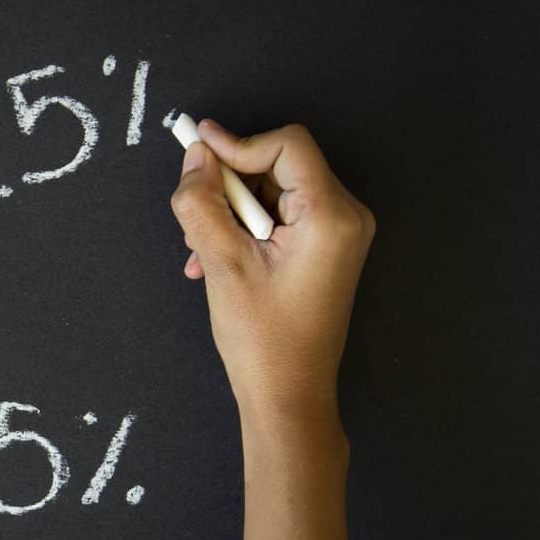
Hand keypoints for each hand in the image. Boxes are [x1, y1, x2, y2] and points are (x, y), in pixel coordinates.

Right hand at [170, 121, 374, 424]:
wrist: (288, 395)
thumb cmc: (263, 339)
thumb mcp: (222, 264)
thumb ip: (202, 203)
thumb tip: (195, 156)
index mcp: (331, 217)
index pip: (287, 146)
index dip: (238, 144)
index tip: (195, 149)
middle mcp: (344, 217)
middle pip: (278, 165)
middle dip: (228, 184)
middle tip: (194, 216)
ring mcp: (336, 233)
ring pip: (272, 190)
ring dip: (229, 210)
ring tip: (201, 251)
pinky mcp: (322, 248)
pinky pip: (277, 215)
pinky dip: (242, 227)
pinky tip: (215, 260)